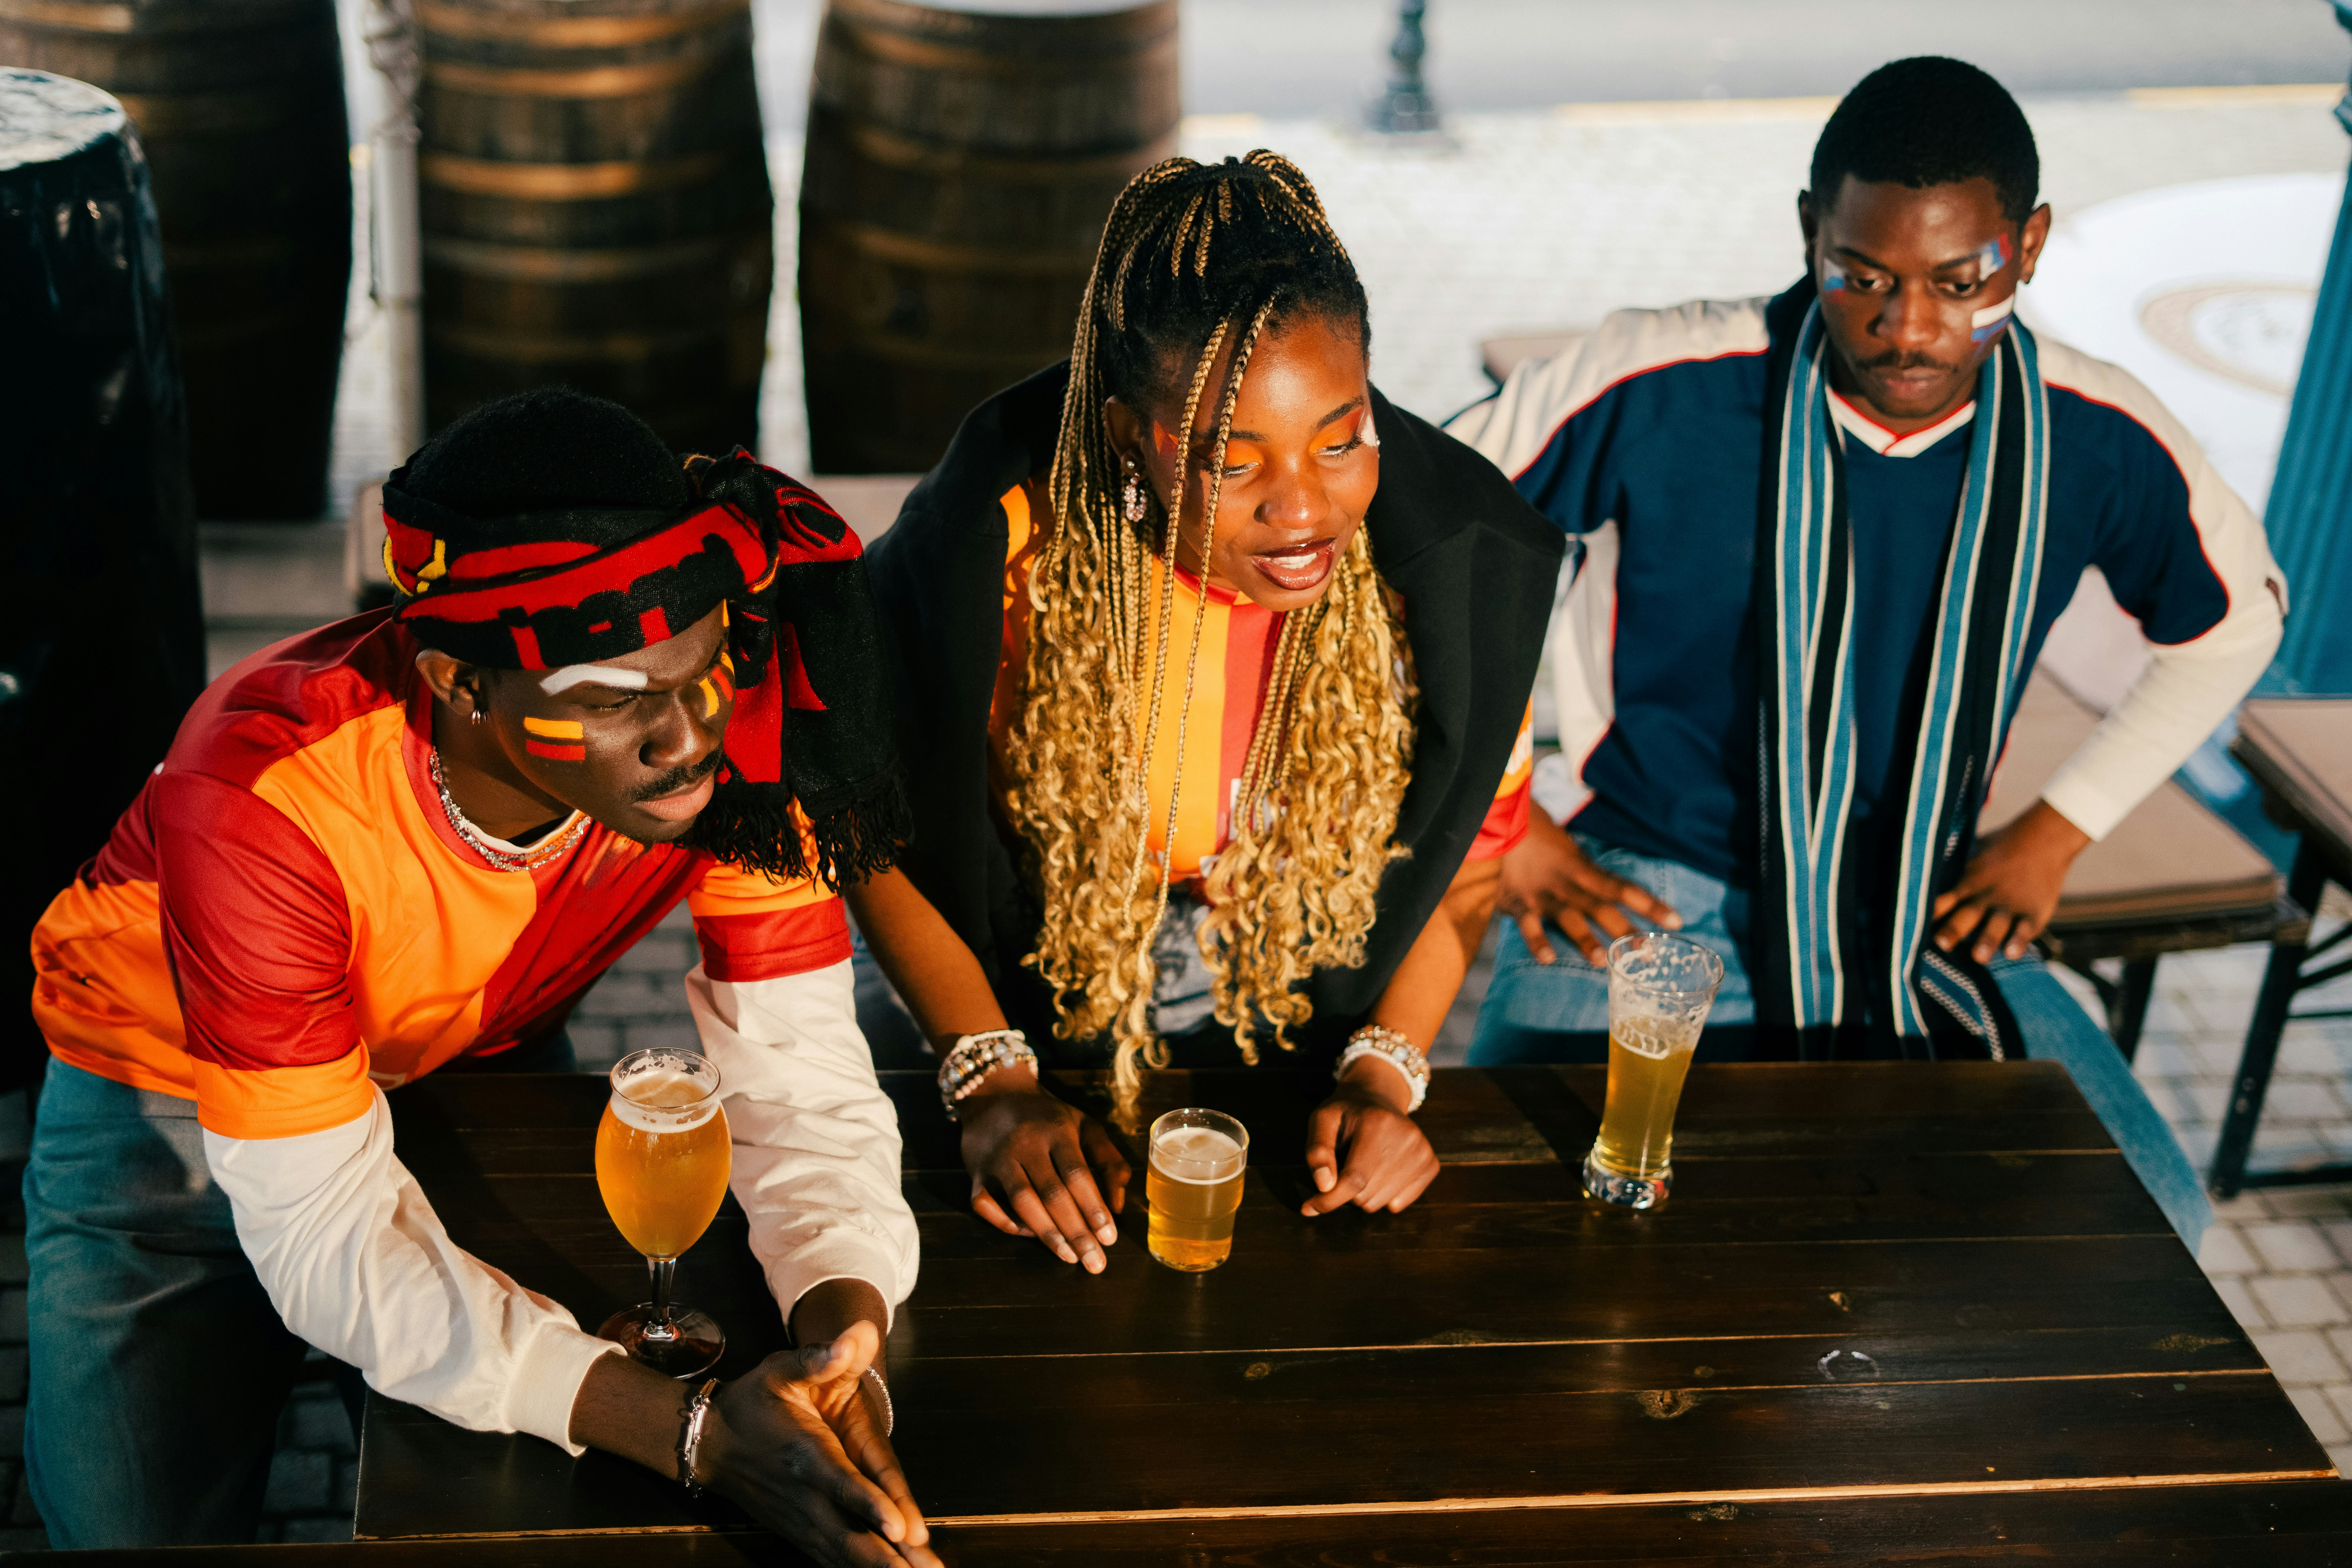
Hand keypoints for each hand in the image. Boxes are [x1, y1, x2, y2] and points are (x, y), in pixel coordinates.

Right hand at [701, 1323, 939, 1567]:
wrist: (710, 1442)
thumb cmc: (752, 1401)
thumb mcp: (781, 1368)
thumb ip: (819, 1357)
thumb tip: (857, 1335)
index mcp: (806, 1454)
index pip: (842, 1484)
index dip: (871, 1506)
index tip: (901, 1530)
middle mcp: (804, 1495)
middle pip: (849, 1536)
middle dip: (889, 1558)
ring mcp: (800, 1520)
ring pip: (843, 1555)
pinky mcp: (799, 1531)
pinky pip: (832, 1559)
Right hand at [959, 1071, 1129, 1271]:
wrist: (994, 1093)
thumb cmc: (1049, 1118)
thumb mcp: (1085, 1126)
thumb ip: (1108, 1161)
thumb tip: (1117, 1206)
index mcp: (1057, 1130)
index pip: (1077, 1174)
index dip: (1093, 1208)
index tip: (1110, 1238)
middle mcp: (1025, 1143)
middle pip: (1052, 1194)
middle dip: (1076, 1232)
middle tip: (1095, 1262)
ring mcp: (997, 1158)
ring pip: (1021, 1202)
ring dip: (1047, 1234)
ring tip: (1070, 1257)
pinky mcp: (975, 1171)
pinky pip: (985, 1204)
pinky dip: (1005, 1222)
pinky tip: (1027, 1235)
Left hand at [1300, 1067, 1439, 1215]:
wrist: (1378, 1096)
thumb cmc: (1345, 1112)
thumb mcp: (1322, 1120)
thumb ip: (1317, 1150)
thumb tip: (1324, 1186)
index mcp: (1377, 1123)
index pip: (1354, 1178)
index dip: (1328, 1200)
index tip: (1309, 1208)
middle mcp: (1406, 1137)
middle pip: (1366, 1195)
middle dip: (1346, 1191)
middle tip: (1344, 1167)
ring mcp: (1422, 1152)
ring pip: (1381, 1204)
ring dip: (1364, 1194)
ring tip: (1362, 1166)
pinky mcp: (1431, 1164)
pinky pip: (1400, 1204)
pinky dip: (1384, 1196)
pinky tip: (1380, 1172)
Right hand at [1496, 807, 1680, 964]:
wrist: (1493, 816)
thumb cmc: (1531, 829)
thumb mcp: (1563, 845)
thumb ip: (1581, 867)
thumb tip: (1606, 885)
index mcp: (1579, 865)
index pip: (1621, 887)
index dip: (1649, 904)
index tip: (1677, 922)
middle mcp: (1564, 881)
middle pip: (1600, 907)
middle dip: (1624, 931)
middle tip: (1647, 955)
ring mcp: (1540, 892)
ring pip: (1567, 917)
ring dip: (1584, 940)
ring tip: (1602, 962)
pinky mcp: (1514, 901)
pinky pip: (1527, 924)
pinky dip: (1537, 941)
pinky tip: (1548, 960)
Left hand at [1932, 800, 2090, 962]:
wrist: (2045, 837)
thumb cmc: (2001, 847)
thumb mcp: (1973, 850)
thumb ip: (1952, 866)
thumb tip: (1919, 876)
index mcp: (1969, 879)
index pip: (1944, 897)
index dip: (1931, 911)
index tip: (1914, 925)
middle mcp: (1988, 893)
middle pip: (1968, 913)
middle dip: (1954, 928)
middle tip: (1942, 943)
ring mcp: (2011, 904)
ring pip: (1996, 924)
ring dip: (1987, 940)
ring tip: (1978, 957)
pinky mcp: (2034, 911)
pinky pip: (2026, 928)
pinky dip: (2019, 941)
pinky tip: (2012, 954)